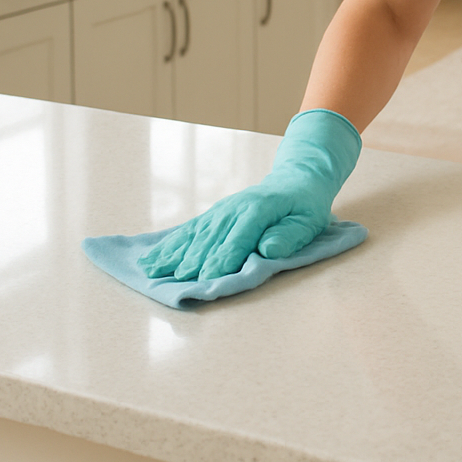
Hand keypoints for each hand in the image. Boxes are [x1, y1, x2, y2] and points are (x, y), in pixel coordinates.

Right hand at [138, 109, 361, 280]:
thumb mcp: (308, 222)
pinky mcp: (213, 215)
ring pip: (195, 234)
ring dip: (174, 253)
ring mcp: (221, 211)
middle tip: (178, 280)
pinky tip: (153, 258)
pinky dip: (170, 245)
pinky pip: (189, 230)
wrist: (295, 181)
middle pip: (212, 238)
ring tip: (153, 270)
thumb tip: (268, 249)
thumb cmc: (304, 207)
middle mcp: (235, 208)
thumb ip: (290, 236)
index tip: (209, 276)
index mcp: (260, 209)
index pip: (239, 237)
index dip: (224, 257)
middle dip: (194, 260)